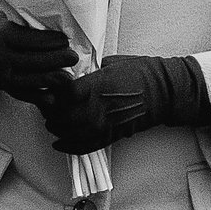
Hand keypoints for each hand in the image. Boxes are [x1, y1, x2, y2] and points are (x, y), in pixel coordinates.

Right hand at [0, 6, 76, 103]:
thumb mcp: (2, 15)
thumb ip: (22, 20)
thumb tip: (54, 20)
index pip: (25, 39)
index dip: (47, 41)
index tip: (64, 40)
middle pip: (29, 61)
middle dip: (54, 60)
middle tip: (72, 57)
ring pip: (26, 80)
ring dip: (49, 80)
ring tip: (68, 77)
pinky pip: (19, 94)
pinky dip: (36, 97)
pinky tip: (52, 97)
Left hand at [39, 55, 209, 153]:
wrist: (164, 91)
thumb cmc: (142, 72)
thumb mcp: (113, 62)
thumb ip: (91, 70)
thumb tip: (76, 73)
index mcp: (98, 84)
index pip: (64, 93)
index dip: (52, 94)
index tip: (49, 91)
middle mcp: (99, 106)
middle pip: (63, 116)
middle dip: (51, 114)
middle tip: (46, 109)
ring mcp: (105, 123)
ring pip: (71, 133)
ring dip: (57, 131)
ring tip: (52, 125)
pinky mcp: (112, 135)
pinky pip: (86, 146)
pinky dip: (70, 147)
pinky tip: (60, 144)